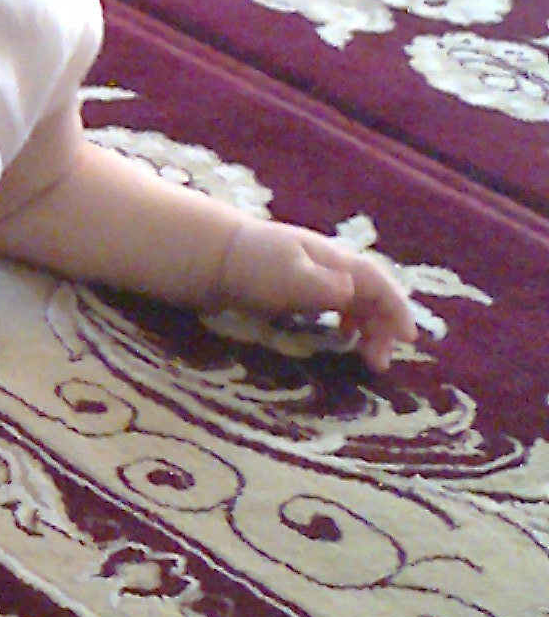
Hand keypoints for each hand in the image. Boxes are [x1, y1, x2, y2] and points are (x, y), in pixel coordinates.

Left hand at [209, 219, 417, 371]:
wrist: (207, 255)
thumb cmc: (249, 265)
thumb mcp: (287, 277)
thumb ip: (320, 286)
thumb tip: (352, 293)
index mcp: (333, 259)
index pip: (378, 283)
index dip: (397, 310)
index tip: (409, 339)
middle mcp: (327, 264)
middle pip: (370, 293)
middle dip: (384, 325)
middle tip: (381, 361)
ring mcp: (310, 273)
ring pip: (354, 298)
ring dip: (367, 324)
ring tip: (367, 354)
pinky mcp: (292, 286)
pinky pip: (333, 302)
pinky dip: (346, 319)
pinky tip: (340, 334)